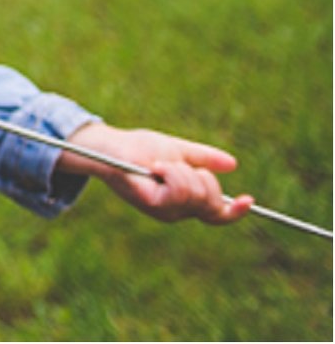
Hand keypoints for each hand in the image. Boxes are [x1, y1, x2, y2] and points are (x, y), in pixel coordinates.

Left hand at [60, 121, 250, 223]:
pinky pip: (178, 191)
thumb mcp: (178, 150)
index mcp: (186, 201)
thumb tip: (233, 163)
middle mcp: (178, 212)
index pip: (217, 215)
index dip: (235, 212)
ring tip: (160, 164)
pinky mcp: (152, 204)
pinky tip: (158, 166)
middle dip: (202, 177)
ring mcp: (165, 211)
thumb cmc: (140, 148)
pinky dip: (172, 173)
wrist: (111, 145)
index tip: (249, 199)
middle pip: (211, 201)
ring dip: (182, 171)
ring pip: (196, 194)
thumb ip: (204, 158)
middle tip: (174, 163)